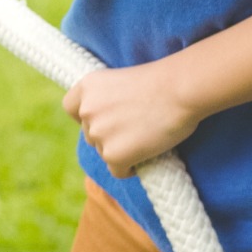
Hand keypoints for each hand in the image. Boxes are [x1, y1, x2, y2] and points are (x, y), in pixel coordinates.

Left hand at [62, 62, 202, 176]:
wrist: (179, 90)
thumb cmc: (161, 83)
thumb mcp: (122, 81)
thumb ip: (107, 100)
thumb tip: (107, 123)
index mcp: (87, 87)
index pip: (71, 108)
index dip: (86, 117)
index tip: (103, 120)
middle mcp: (86, 110)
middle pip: (90, 134)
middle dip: (109, 135)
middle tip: (136, 131)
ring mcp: (98, 133)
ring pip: (103, 152)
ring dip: (121, 151)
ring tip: (145, 140)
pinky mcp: (113, 155)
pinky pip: (117, 170)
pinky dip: (130, 169)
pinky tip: (145, 158)